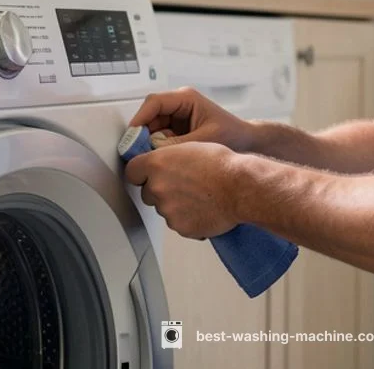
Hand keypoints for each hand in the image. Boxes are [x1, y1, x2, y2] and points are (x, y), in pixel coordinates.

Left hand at [124, 141, 241, 238]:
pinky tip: (204, 209)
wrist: (241, 188)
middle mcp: (157, 187)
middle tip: (183, 185)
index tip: (148, 175)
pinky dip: (188, 219)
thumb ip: (169, 157)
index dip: (141, 173)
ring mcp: (168, 210)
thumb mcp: (191, 147)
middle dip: (161, 190)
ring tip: (199, 196)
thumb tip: (162, 164)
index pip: (132, 171)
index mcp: (157, 164)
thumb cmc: (222, 165)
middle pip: (147, 193)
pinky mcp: (180, 227)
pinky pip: (178, 223)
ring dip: (176, 205)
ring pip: (164, 209)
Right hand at [129, 87, 256, 151]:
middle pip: (149, 116)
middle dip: (142, 134)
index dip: (140, 118)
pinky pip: (159, 137)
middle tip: (137, 153)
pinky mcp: (177, 130)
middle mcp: (179, 105)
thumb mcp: (206, 139)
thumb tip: (154, 151)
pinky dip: (157, 148)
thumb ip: (180, 144)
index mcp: (186, 98)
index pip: (154, 102)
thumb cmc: (233, 134)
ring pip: (152, 128)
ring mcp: (177, 117)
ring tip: (151, 158)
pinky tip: (161, 159)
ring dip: (149, 143)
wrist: (247, 141)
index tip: (132, 135)